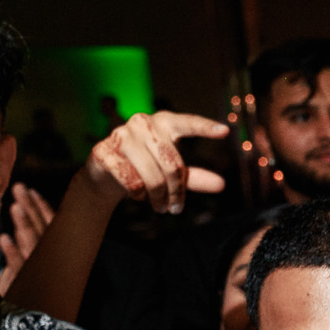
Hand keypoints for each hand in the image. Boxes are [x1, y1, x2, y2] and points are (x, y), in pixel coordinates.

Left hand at [0, 184, 54, 293]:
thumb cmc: (16, 301)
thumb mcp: (18, 275)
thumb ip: (17, 256)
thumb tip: (11, 233)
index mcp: (48, 260)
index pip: (48, 229)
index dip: (41, 210)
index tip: (31, 192)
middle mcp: (47, 265)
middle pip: (42, 232)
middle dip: (31, 208)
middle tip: (20, 188)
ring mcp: (37, 275)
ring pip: (33, 245)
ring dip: (24, 224)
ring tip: (14, 206)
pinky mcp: (24, 288)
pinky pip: (19, 267)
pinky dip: (12, 252)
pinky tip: (4, 238)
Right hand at [81, 111, 227, 214]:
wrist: (107, 174)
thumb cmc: (146, 168)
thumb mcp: (173, 173)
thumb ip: (195, 177)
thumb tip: (221, 185)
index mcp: (164, 122)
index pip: (187, 123)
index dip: (205, 128)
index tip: (226, 131)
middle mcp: (142, 123)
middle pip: (172, 164)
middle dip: (176, 191)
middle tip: (176, 208)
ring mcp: (120, 135)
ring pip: (151, 176)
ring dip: (158, 197)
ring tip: (161, 207)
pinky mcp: (103, 151)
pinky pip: (130, 181)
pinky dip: (138, 194)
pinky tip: (138, 196)